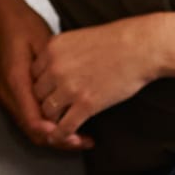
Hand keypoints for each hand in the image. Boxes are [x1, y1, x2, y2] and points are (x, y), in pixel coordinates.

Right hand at [0, 0, 85, 149]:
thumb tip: (68, 102)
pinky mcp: (11, 95)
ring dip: (55, 135)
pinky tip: (66, 121)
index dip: (58, 134)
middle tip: (85, 141)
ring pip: (31, 128)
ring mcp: (7, 96)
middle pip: (33, 131)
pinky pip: (29, 118)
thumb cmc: (26, 27)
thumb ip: (53, 73)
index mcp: (15, 82)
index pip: (35, 123)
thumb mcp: (44, 45)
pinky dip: (48, 125)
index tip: (79, 137)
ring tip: (80, 136)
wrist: (3, 17)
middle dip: (59, 140)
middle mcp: (8, 94)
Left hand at [32, 14, 168, 147]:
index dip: (41, 85)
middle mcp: (55, 67)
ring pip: (47, 112)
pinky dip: (63, 135)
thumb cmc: (118, 41)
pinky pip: (65, 127)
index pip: (33, 74)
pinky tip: (68, 136)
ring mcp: (69, 87)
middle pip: (37, 94)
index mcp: (52, 48)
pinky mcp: (86, 104)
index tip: (49, 92)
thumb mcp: (79, 38)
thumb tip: (56, 67)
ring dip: (54, 120)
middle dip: (45, 103)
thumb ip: (62, 53)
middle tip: (55, 109)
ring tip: (61, 123)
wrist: (141, 47)